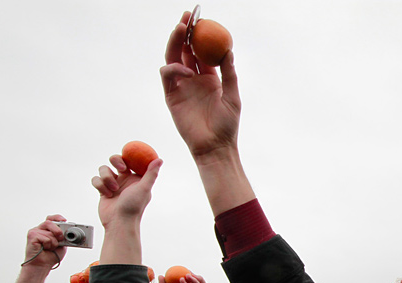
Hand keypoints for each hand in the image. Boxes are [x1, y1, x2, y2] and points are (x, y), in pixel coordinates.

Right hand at [22, 215, 67, 269]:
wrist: (42, 265)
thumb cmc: (51, 256)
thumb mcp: (61, 244)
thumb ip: (64, 236)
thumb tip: (70, 231)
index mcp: (46, 230)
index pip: (51, 218)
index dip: (57, 218)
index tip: (64, 220)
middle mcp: (40, 229)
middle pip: (50, 222)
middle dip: (58, 231)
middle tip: (60, 239)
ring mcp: (35, 232)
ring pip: (50, 232)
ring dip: (54, 242)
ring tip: (49, 248)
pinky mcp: (32, 236)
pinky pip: (46, 238)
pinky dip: (49, 245)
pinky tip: (44, 249)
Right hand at [92, 155, 160, 230]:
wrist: (119, 223)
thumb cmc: (133, 207)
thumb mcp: (144, 188)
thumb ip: (151, 174)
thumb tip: (159, 159)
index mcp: (136, 178)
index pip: (132, 160)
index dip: (129, 155)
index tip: (128, 157)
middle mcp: (125, 179)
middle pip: (116, 159)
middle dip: (116, 160)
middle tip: (120, 168)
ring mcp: (113, 184)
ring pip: (104, 169)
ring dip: (106, 177)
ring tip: (113, 190)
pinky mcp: (103, 190)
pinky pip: (96, 179)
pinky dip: (100, 185)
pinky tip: (106, 195)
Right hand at [161, 12, 240, 159]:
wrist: (215, 147)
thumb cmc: (227, 125)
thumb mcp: (233, 97)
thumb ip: (229, 74)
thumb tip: (228, 50)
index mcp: (209, 78)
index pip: (201, 51)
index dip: (199, 36)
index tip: (202, 19)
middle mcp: (193, 79)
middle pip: (184, 50)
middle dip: (184, 32)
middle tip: (187, 16)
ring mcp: (181, 87)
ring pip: (173, 58)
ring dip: (174, 42)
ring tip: (180, 28)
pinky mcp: (171, 97)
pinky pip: (168, 75)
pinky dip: (174, 68)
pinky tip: (185, 70)